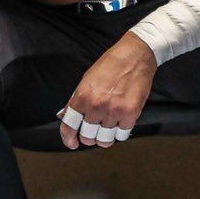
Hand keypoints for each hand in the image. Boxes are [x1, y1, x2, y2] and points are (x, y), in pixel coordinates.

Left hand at [57, 32, 157, 149]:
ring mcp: (114, 111)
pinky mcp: (131, 113)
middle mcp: (96, 106)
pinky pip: (122, 134)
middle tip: (93, 132)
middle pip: (87, 136)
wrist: (135, 55)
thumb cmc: (111, 65)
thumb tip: (64, 116)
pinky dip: (120, 132)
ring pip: (105, 139)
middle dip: (89, 137)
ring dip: (105, 138)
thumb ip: (75, 100)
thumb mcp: (86, 79)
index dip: (68, 138)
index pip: (69, 125)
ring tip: (107, 130)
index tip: (72, 143)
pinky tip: (120, 123)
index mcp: (82, 96)